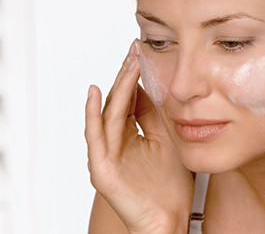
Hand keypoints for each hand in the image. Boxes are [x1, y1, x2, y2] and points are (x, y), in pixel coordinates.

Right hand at [85, 40, 193, 233]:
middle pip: (117, 102)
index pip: (129, 100)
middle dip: (126, 74)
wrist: (171, 219)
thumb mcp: (168, 140)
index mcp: (130, 136)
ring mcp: (106, 156)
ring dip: (117, 86)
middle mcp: (115, 143)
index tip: (143, 52)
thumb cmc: (172, 186)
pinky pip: (96, 137)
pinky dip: (93, 114)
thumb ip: (155, 116)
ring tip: (127, 62)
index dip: (135, 76)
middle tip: (135, 48)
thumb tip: (149, 84)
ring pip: (109, 113)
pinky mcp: (102, 169)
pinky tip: (94, 92)